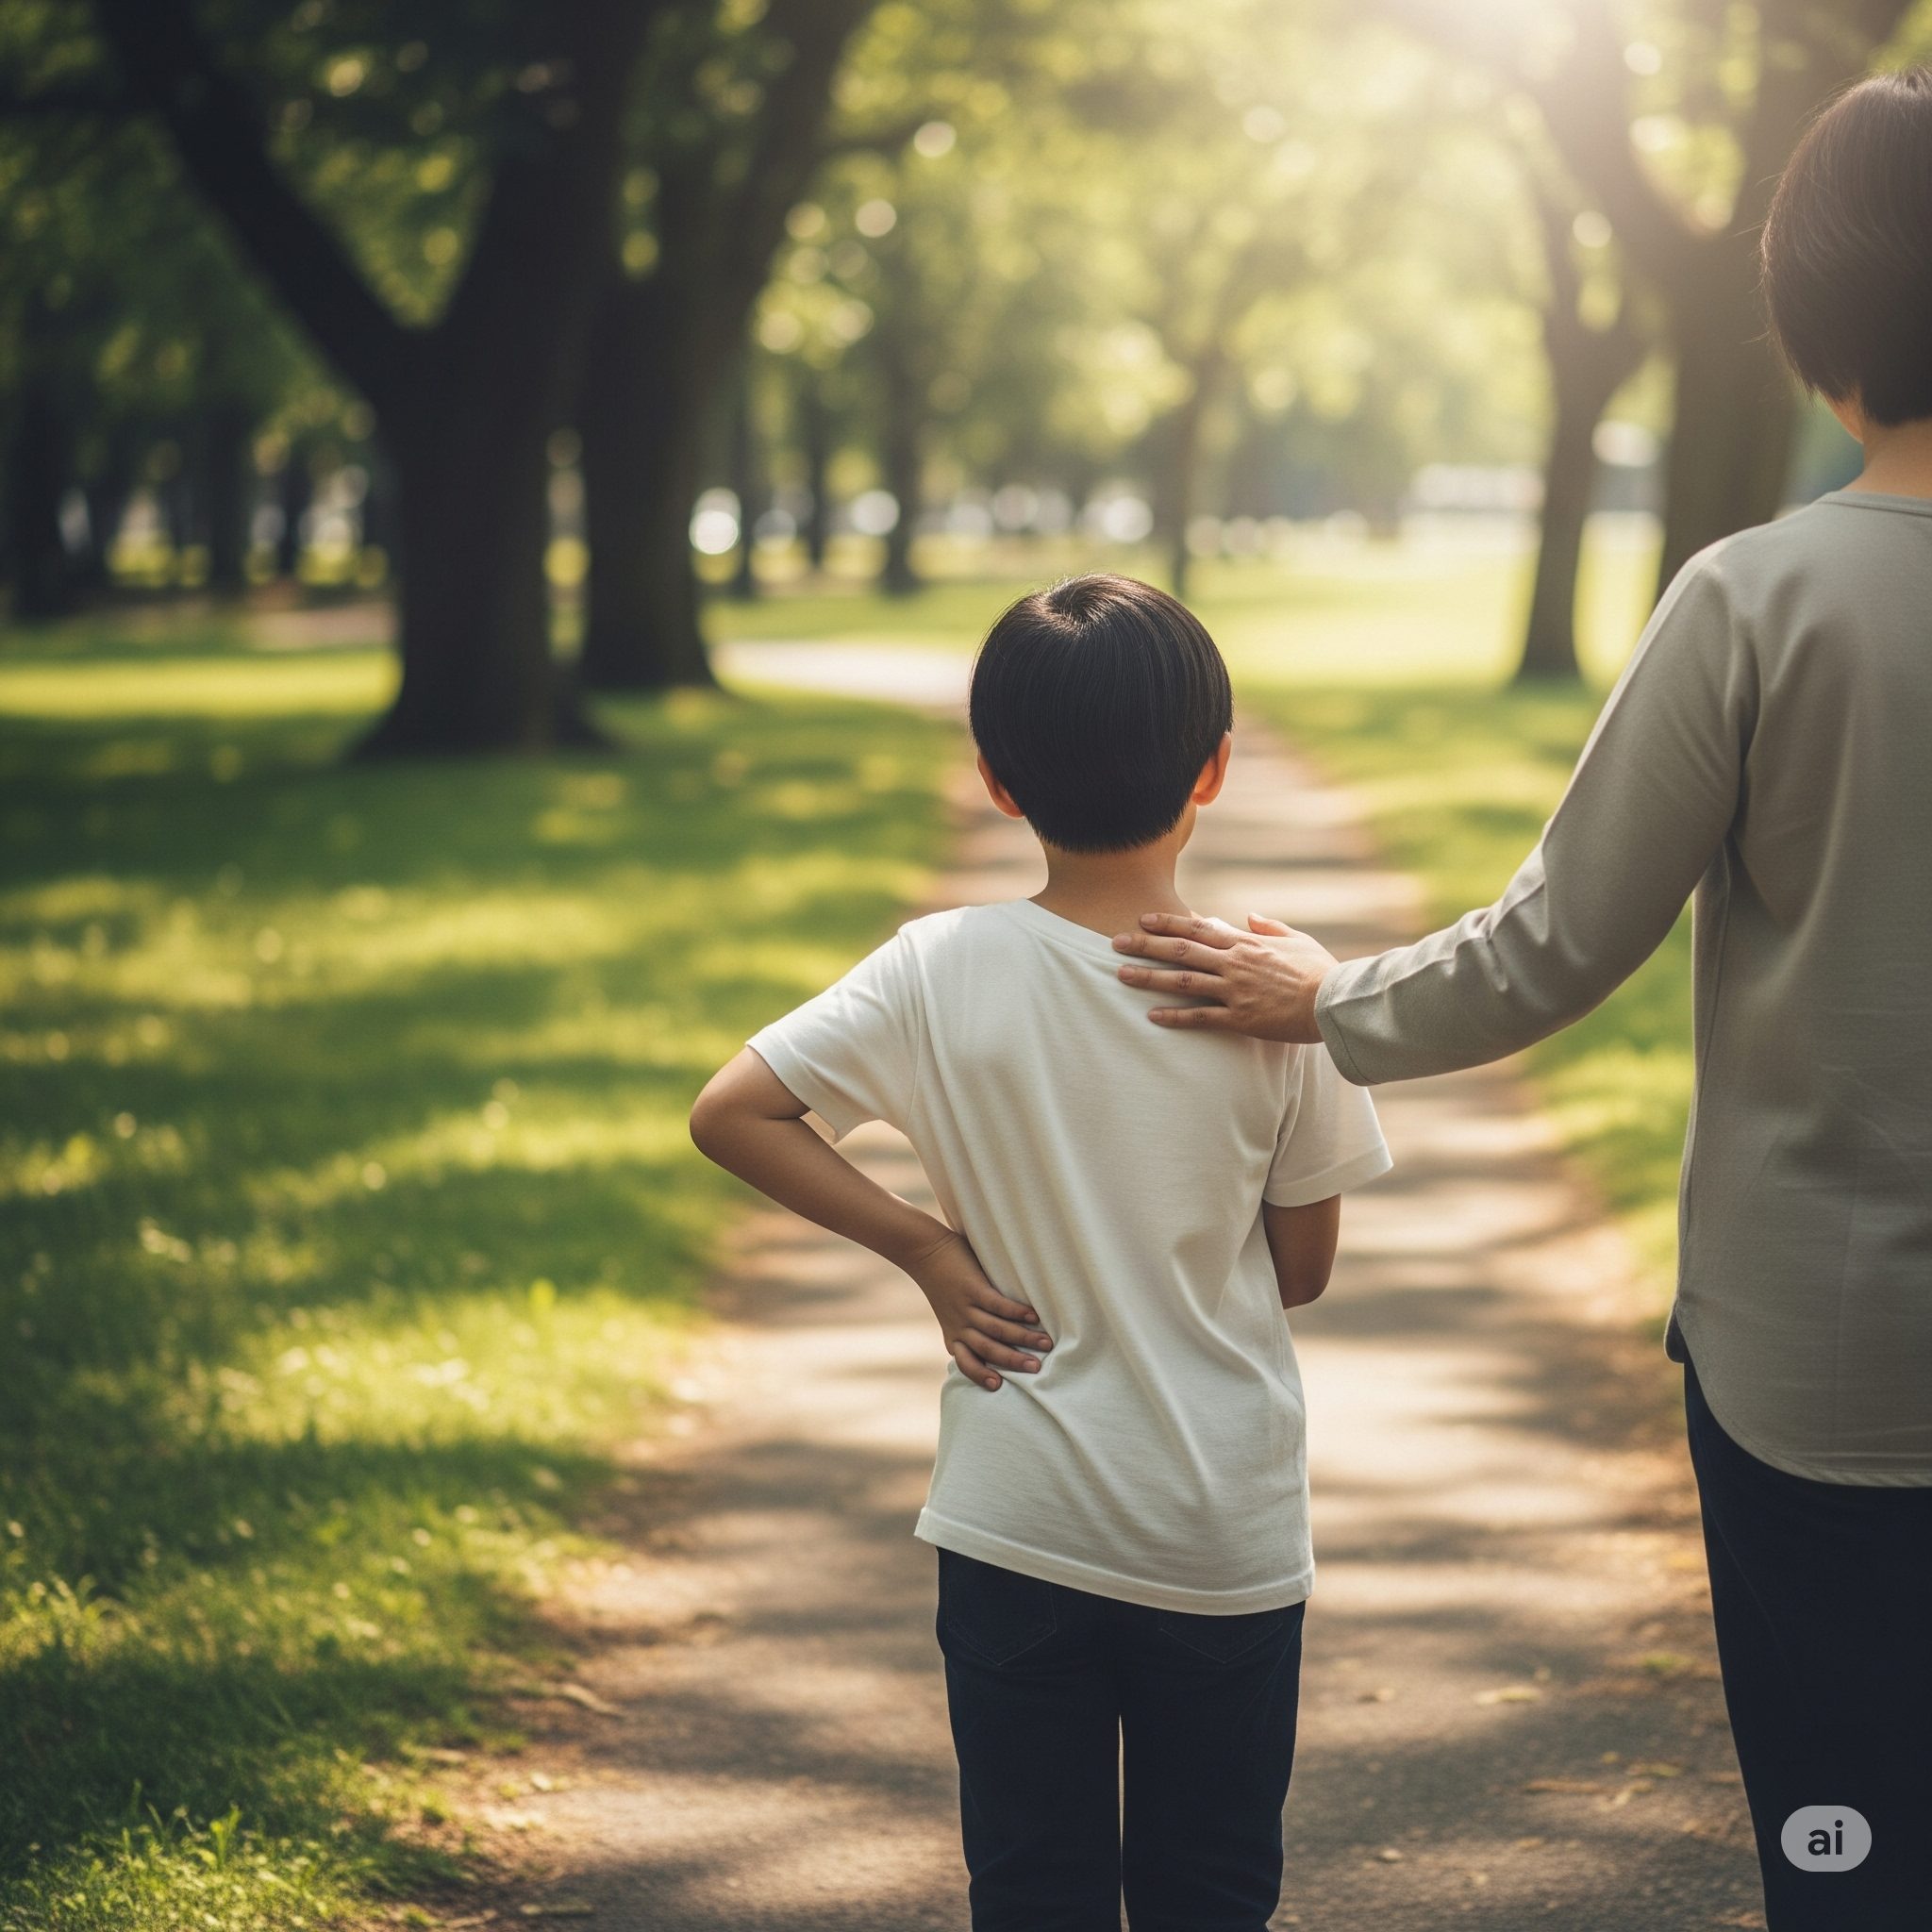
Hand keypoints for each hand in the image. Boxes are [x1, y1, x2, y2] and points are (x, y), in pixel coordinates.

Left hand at [903, 1226, 1052, 1390]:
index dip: (981, 1376)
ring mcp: (965, 1307)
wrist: (924, 1252)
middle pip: (989, 1350)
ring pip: (996, 1330)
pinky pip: (996, 1305)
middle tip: (1036, 1368)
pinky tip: (1033, 1316)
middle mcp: (959, 1325)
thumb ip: (969, 1330)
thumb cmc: (944, 1283)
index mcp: (954, 1336)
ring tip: (1046, 1343)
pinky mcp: (972, 1288)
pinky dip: (1015, 1312)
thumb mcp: (950, 1314)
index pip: (967, 1363)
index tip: (999, 1386)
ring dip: (1023, 1338)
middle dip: (1014, 1360)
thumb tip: (999, 1344)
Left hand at [1112, 912, 1336, 1042]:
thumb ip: (1271, 927)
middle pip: (1181, 950)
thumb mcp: (1298, 940)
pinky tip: (1152, 1016)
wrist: (1335, 1002)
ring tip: (1121, 976)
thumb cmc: (1321, 971)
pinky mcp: (1240, 1018)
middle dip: (1146, 945)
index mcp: (1246, 943)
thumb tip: (1251, 915)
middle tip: (1115, 943)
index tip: (1143, 920)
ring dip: (1150, 978)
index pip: (1198, 928)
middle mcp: (1235, 963)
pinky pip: (1201, 1017)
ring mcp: (1235, 990)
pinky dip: (1175, 1016)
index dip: (1168, 923)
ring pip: (1183, 981)